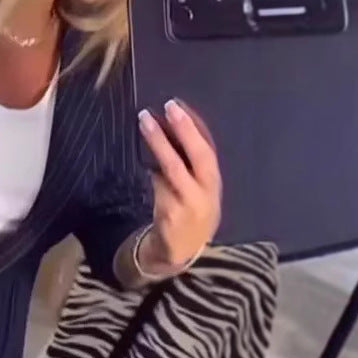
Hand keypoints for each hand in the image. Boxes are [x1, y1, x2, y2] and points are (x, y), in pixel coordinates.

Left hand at [138, 99, 221, 271]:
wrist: (180, 252)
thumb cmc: (190, 215)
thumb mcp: (199, 191)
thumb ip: (192, 167)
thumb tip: (174, 129)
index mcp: (214, 183)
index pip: (207, 149)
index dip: (195, 126)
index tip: (179, 105)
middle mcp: (206, 192)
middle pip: (196, 155)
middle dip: (183, 130)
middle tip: (167, 107)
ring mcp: (187, 204)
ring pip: (172, 168)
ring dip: (158, 142)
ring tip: (146, 121)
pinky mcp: (169, 214)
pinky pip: (157, 184)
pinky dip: (150, 169)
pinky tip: (143, 157)